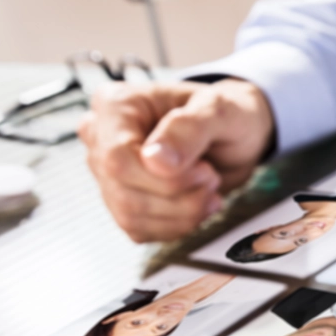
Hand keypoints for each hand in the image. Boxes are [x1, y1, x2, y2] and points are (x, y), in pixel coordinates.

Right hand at [78, 79, 273, 242]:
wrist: (234, 136)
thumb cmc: (224, 115)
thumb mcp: (219, 110)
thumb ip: (188, 129)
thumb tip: (155, 161)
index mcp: (115, 105)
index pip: (117, 158)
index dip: (163, 179)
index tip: (204, 169)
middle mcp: (101, 138)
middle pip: (123, 191)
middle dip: (180, 196)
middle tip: (211, 177)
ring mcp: (107, 172)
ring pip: (130, 216)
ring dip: (183, 214)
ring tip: (208, 189)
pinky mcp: (122, 202)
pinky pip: (140, 230)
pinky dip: (177, 225)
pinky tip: (197, 204)